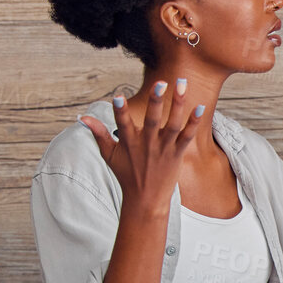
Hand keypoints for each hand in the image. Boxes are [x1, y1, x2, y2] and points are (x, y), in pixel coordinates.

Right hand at [78, 80, 204, 215]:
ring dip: (178, 104)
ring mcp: (163, 149)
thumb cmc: (126, 175)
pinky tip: (200, 107)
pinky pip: (187, 136)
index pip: (122, 123)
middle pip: (151, 120)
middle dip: (155, 101)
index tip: (118, 96)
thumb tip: (82, 117)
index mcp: (128, 142)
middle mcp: (147, 144)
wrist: (146, 200)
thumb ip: (98, 134)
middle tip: (160, 82)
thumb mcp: (109, 155)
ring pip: (172, 124)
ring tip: (182, 84)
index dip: (120, 110)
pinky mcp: (177, 154)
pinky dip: (193, 123)